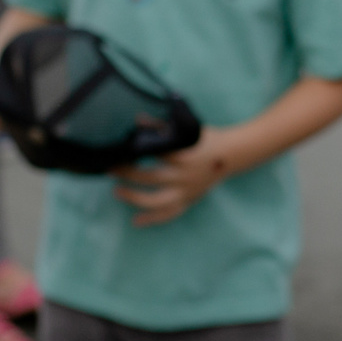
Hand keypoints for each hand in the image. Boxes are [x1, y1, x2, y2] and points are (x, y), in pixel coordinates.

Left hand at [112, 129, 241, 224]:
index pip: (153, 154)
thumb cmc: (205, 139)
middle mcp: (184, 175)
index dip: (133, 153)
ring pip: (157, 201)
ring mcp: (186, 191)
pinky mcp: (189, 200)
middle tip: (110, 169)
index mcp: (183, 154)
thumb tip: (136, 119)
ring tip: (117, 192)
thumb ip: (161, 125)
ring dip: (135, 198)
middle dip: (127, 174)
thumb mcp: (186, 129)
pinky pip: (169, 214)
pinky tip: (136, 221)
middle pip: (150, 177)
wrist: (231, 155)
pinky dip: (153, 219)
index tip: (117, 151)